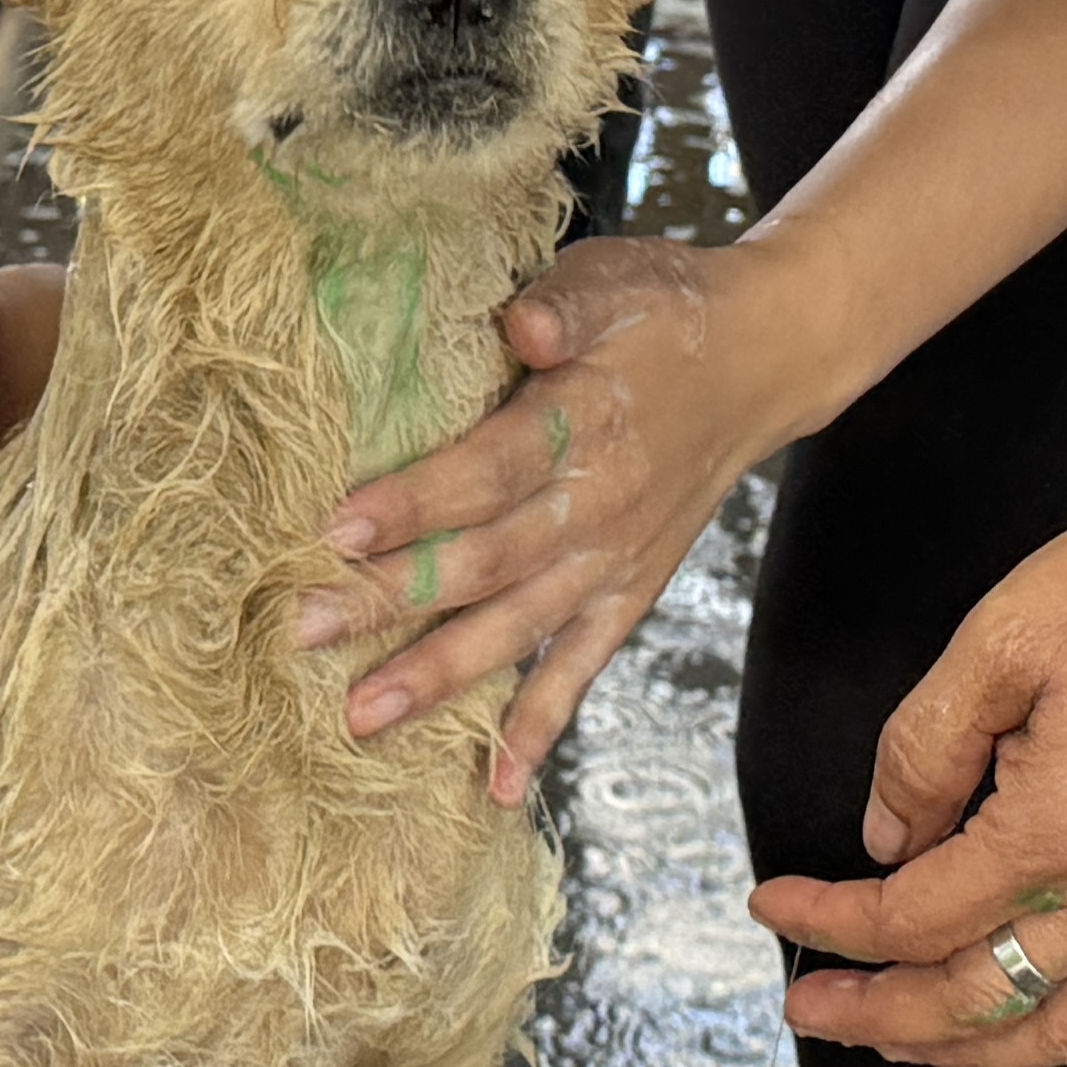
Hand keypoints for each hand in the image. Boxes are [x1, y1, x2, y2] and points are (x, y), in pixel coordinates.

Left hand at [302, 237, 822, 793]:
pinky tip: (494, 787)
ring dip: (439, 676)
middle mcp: (597, 505)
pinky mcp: (628, 594)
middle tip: (305, 629)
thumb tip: (518, 326)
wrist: (761, 359)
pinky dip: (539, 729)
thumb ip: (560, 304)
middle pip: (483, 563)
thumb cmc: (662, 309)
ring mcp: (613, 561)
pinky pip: (581, 671)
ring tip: (362, 718)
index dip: (415, 501)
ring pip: (517, 630)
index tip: (335, 527)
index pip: (488, 471)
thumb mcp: (613, 279)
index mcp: (585, 421)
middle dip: (391, 600)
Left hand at [748, 484, 1066, 1066]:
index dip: (830, 923)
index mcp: (1055, 832)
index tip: (772, 907)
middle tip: (803, 1005)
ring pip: (1047, 1030)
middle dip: (874, 1014)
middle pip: (971, 1000)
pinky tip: (999, 1005)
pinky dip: (1041, 1026)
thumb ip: (924, 749)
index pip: (914, 917)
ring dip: (958, 1049)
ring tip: (892, 1038)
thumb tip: (883, 839)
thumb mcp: (1001, 639)